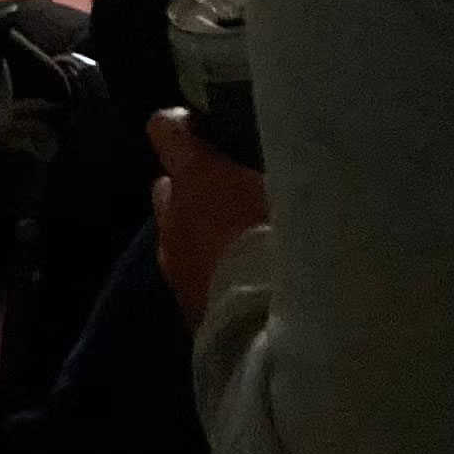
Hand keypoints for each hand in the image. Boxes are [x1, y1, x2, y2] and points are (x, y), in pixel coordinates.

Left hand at [150, 107, 268, 327]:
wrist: (271, 326)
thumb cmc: (285, 242)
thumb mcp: (286, 191)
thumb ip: (268, 174)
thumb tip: (276, 166)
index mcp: (195, 177)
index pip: (167, 131)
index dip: (183, 127)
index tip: (205, 128)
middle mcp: (173, 218)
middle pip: (167, 188)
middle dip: (191, 189)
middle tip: (230, 194)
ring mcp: (173, 265)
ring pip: (176, 237)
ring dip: (198, 236)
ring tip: (239, 245)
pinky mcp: (185, 307)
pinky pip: (190, 277)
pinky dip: (207, 273)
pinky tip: (239, 283)